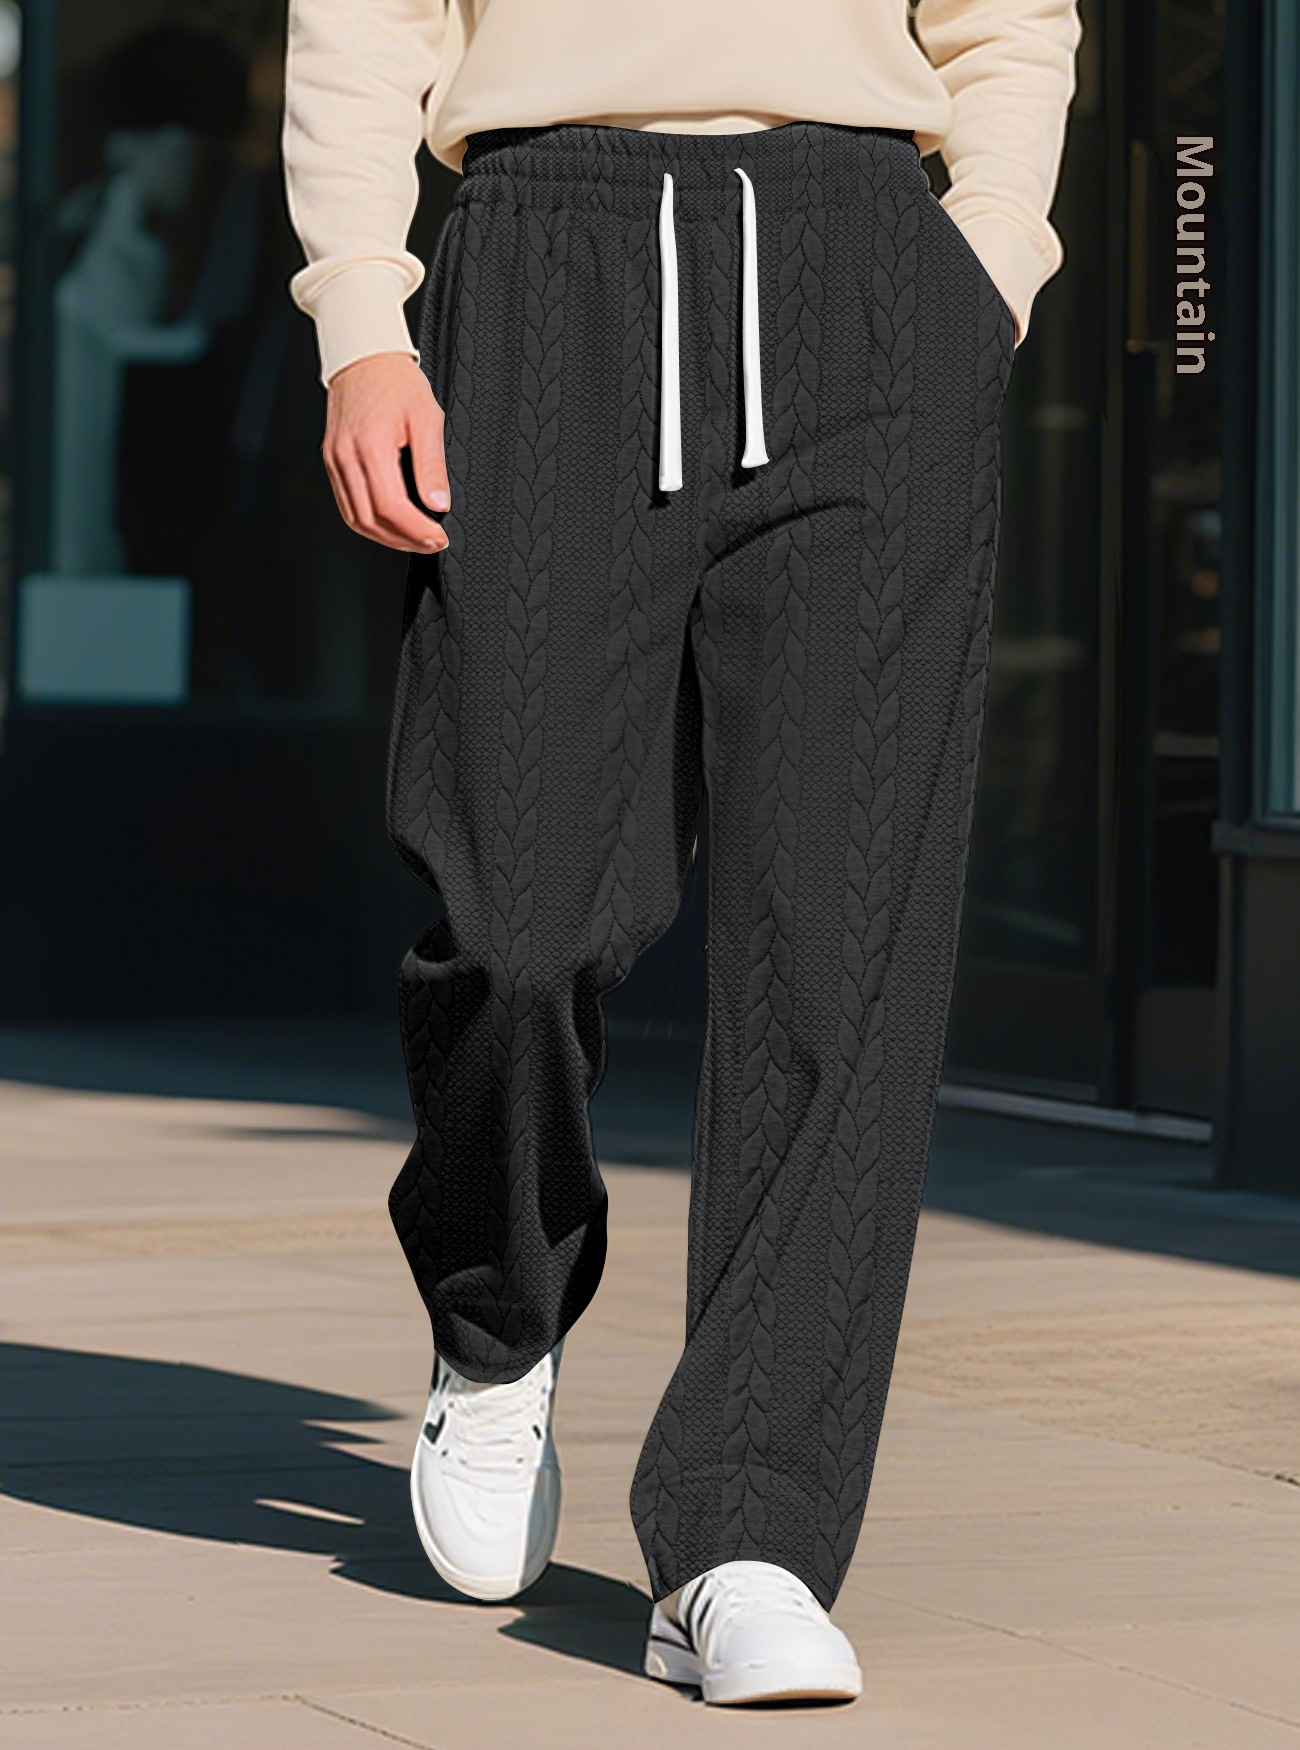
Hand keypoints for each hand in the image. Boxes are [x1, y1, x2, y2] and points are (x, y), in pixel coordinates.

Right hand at [322, 353, 449, 552]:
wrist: (364, 356)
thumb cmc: (395, 381)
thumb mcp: (426, 418)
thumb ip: (432, 465)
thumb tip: (438, 504)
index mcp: (370, 446)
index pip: (391, 507)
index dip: (417, 531)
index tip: (438, 538)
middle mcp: (346, 457)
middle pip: (370, 520)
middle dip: (404, 540)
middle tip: (431, 543)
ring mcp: (335, 460)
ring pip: (355, 518)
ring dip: (385, 537)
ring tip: (413, 539)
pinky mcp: (332, 460)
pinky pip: (347, 504)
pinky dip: (369, 521)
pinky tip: (390, 523)